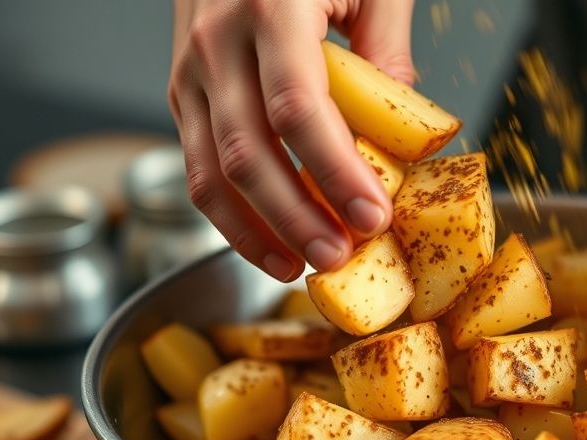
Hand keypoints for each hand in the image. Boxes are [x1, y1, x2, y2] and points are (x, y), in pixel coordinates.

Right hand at [168, 0, 413, 280]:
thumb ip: (387, 47)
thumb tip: (404, 130)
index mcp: (270, 7)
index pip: (298, 109)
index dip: (335, 172)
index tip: (372, 215)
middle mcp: (217, 42)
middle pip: (247, 153)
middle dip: (296, 217)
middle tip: (339, 256)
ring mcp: (190, 72)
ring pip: (210, 173)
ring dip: (257, 231)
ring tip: (302, 266)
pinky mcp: (182, 95)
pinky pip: (197, 167)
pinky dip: (231, 216)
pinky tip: (268, 244)